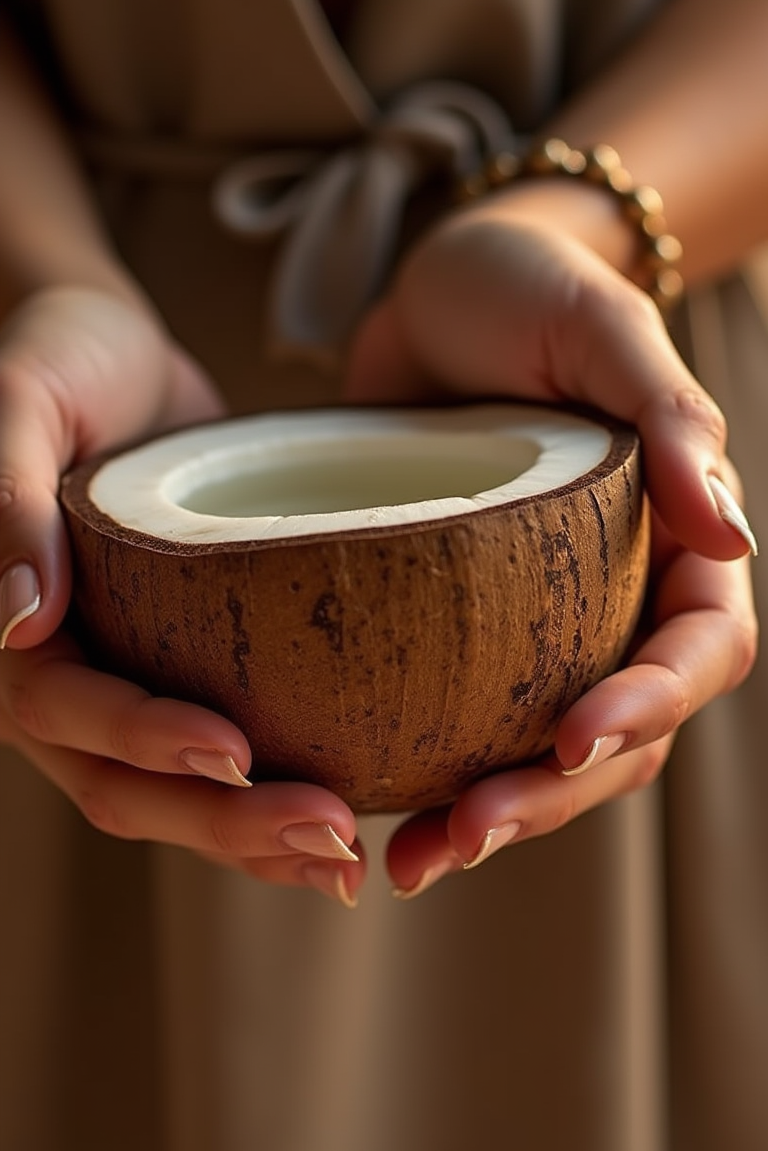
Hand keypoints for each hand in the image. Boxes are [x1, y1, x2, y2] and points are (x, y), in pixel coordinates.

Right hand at [0, 287, 362, 904]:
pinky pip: (221, 753)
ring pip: (178, 793)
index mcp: (13, 635)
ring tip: (351, 858)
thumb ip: (8, 504)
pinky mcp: (186, 670)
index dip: (144, 739)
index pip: (67, 709)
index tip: (234, 755)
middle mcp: (66, 678)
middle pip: (129, 784)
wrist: (114, 353)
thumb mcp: (23, 404)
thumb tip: (17, 624)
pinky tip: (353, 811)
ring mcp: (126, 683)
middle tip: (332, 836)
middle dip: (224, 822)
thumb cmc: (59, 363)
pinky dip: (273, 791)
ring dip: (257, 836)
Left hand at [346, 202, 757, 893]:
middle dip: (551, 799)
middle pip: (617, 735)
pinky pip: (459, 717)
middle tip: (463, 836)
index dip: (647, 709)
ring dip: (488, 817)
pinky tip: (368, 807)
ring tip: (409, 864)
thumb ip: (671, 420)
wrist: (437, 286)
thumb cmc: (532, 287)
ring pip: (538, 752)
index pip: (696, 652)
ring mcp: (537, 623)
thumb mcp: (601, 328)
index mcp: (679, 545)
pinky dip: (424, 771)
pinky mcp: (459, 627)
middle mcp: (616, 599)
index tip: (571, 743)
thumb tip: (736, 537)